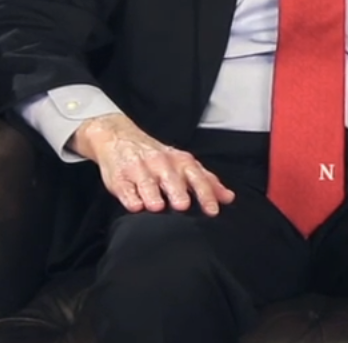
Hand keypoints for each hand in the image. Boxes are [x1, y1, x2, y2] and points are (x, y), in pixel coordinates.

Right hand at [70, 114, 235, 215]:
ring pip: (147, 183)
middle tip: (183, 205)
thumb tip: (229, 198)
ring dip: (152, 194)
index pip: (196, 176)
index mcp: (179, 161)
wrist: (119, 138)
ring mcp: (138, 170)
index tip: (212, 210)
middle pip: (171, 178)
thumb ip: (206, 181)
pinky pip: (125, 188)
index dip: (205, 193)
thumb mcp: (183, 164)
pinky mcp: (119, 178)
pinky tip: (134, 205)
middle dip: (177, 191)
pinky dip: (130, 196)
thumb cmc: (157, 157)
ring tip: (157, 207)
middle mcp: (160, 163)